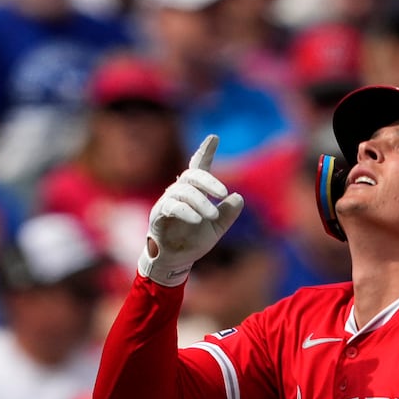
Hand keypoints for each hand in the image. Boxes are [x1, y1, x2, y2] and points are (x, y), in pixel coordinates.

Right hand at [140, 136, 243, 286]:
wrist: (176, 261)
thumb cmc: (194, 240)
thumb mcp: (217, 228)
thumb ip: (228, 213)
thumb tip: (239, 197)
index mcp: (194, 191)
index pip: (199, 166)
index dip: (205, 151)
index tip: (214, 137)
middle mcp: (179, 191)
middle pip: (192, 175)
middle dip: (209, 182)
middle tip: (224, 193)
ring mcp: (167, 202)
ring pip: (184, 192)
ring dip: (200, 202)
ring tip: (212, 215)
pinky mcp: (158, 215)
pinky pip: (172, 207)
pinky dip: (186, 211)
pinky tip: (197, 219)